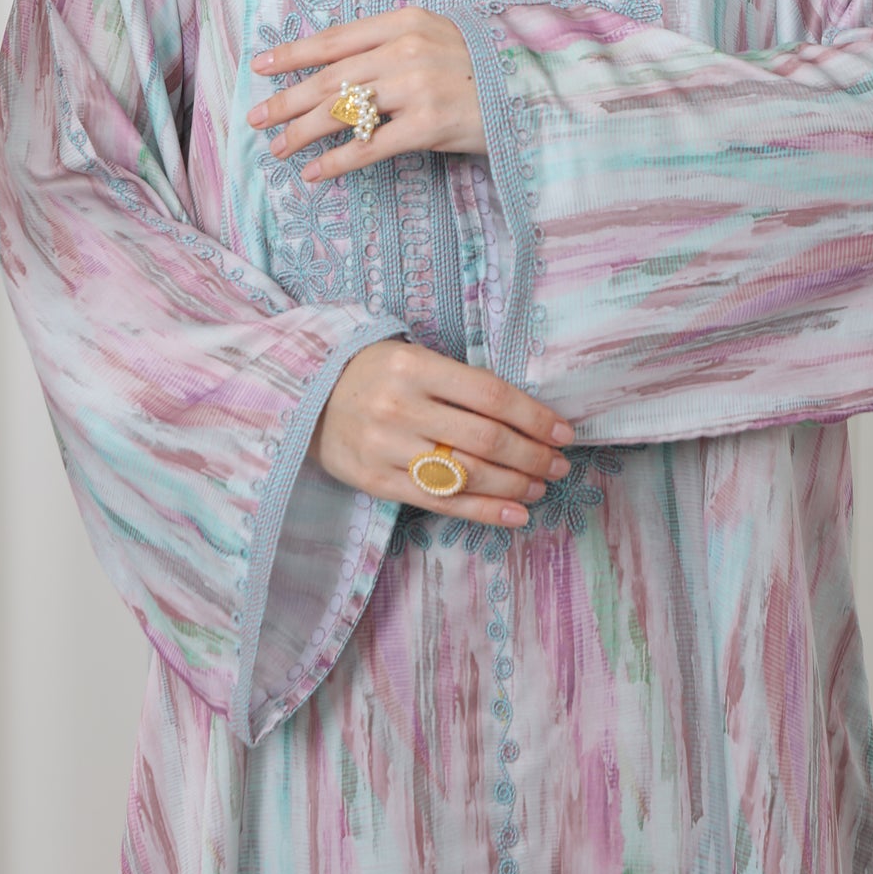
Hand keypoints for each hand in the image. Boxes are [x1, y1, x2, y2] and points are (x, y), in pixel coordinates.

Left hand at [247, 7, 484, 182]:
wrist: (533, 93)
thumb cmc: (481, 68)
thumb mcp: (436, 37)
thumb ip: (389, 44)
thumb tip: (333, 70)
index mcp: (405, 21)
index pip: (335, 38)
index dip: (293, 54)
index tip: (260, 66)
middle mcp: (407, 49)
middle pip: (330, 79)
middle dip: (287, 100)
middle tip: (256, 118)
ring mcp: (418, 87)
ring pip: (342, 112)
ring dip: (302, 133)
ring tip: (279, 148)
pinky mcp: (428, 125)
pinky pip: (368, 147)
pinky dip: (335, 162)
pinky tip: (314, 173)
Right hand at [312, 338, 573, 528]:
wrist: (308, 398)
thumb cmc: (378, 374)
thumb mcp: (415, 359)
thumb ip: (462, 384)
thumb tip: (529, 417)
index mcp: (416, 365)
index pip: (491, 395)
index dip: (535, 417)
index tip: (564, 433)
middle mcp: (401, 406)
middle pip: (485, 438)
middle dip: (532, 456)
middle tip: (559, 465)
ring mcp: (386, 447)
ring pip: (467, 474)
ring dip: (515, 486)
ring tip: (541, 488)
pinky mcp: (376, 481)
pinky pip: (441, 502)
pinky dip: (484, 511)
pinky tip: (514, 515)